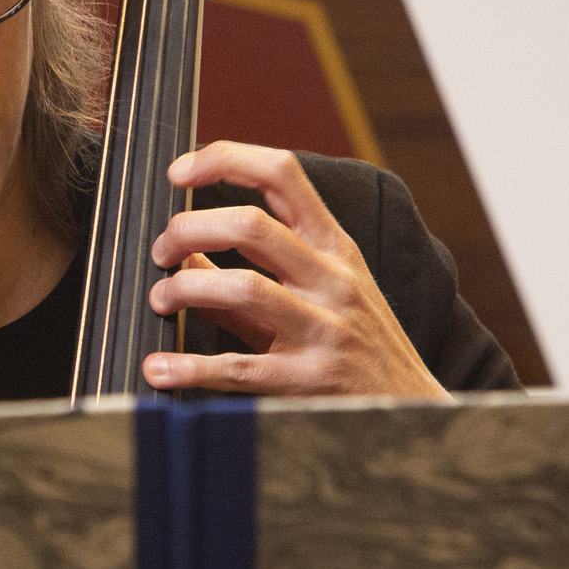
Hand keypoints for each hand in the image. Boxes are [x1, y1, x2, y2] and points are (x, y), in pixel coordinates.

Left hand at [140, 141, 448, 399]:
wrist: (409, 409)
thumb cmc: (356, 345)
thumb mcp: (318, 293)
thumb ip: (252, 272)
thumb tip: (185, 256)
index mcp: (333, 247)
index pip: (283, 175)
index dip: (226, 159)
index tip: (179, 171)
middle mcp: (332, 279)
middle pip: (251, 225)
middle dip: (188, 230)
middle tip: (161, 252)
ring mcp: (324, 329)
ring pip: (243, 287)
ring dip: (184, 289)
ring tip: (159, 300)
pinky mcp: (309, 379)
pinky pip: (240, 367)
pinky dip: (190, 368)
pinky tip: (158, 370)